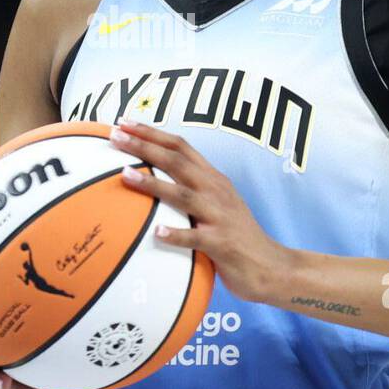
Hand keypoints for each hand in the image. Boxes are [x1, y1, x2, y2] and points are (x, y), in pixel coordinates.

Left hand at [107, 117, 295, 303]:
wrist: (273, 266)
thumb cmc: (236, 237)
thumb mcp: (216, 205)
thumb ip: (190, 191)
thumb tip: (153, 180)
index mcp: (213, 179)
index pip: (180, 146)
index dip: (152, 132)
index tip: (124, 121)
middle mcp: (216, 191)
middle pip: (177, 161)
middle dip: (145, 146)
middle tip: (115, 135)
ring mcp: (219, 217)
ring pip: (183, 195)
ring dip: (153, 184)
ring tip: (125, 175)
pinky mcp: (222, 244)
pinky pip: (196, 239)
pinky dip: (176, 234)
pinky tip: (157, 233)